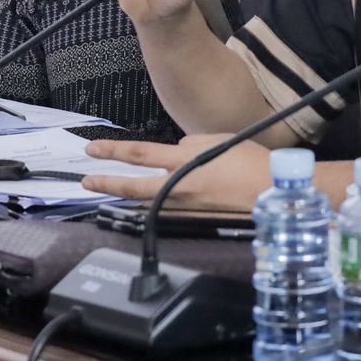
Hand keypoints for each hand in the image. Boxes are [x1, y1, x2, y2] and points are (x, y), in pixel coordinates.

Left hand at [81, 135, 270, 210]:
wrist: (274, 192)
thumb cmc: (250, 162)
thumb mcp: (216, 140)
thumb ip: (189, 145)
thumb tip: (175, 149)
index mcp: (184, 162)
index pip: (139, 155)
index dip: (113, 152)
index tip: (92, 150)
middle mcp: (180, 187)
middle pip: (134, 187)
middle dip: (107, 183)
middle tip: (87, 181)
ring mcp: (187, 208)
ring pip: (150, 203)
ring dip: (130, 198)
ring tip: (114, 193)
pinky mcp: (197, 220)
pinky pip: (170, 211)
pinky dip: (156, 208)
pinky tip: (148, 207)